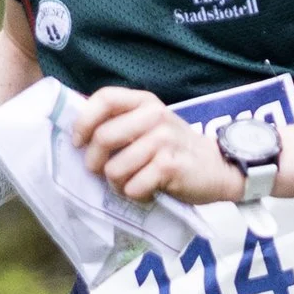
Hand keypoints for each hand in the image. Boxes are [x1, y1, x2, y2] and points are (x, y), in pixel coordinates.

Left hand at [70, 87, 240, 206]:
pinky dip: (135, 195)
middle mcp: (155, 116)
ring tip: (130, 184)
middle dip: (94, 162)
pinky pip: (133, 187)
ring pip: (115, 169)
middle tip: (102, 172)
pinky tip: (147, 191)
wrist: (217, 167)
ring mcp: (164, 140)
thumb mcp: (150, 125)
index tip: (78, 142)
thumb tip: (77, 131)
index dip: (84, 121)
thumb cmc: (174, 149)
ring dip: (116, 184)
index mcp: (145, 102)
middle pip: (103, 137)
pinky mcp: (170, 166)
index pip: (104, 98)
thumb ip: (121, 122)